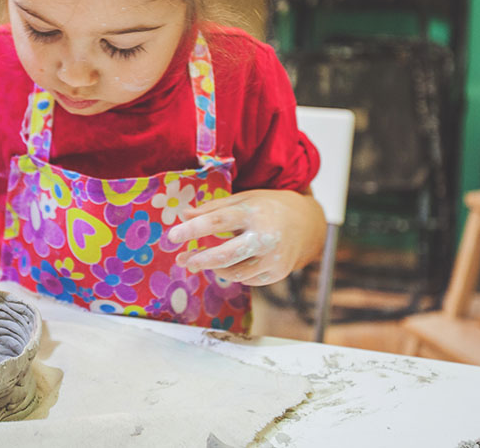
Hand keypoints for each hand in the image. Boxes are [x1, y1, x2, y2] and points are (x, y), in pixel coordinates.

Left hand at [167, 189, 325, 285]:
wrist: (307, 223)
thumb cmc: (269, 208)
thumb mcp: (244, 200)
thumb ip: (214, 208)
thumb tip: (184, 215)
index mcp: (254, 212)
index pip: (218, 221)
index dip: (193, 229)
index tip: (172, 236)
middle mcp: (265, 237)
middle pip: (226, 255)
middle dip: (200, 260)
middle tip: (182, 260)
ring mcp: (273, 258)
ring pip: (234, 273)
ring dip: (213, 268)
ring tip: (201, 261)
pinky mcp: (277, 274)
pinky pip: (246, 280)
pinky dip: (233, 272)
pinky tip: (230, 264)